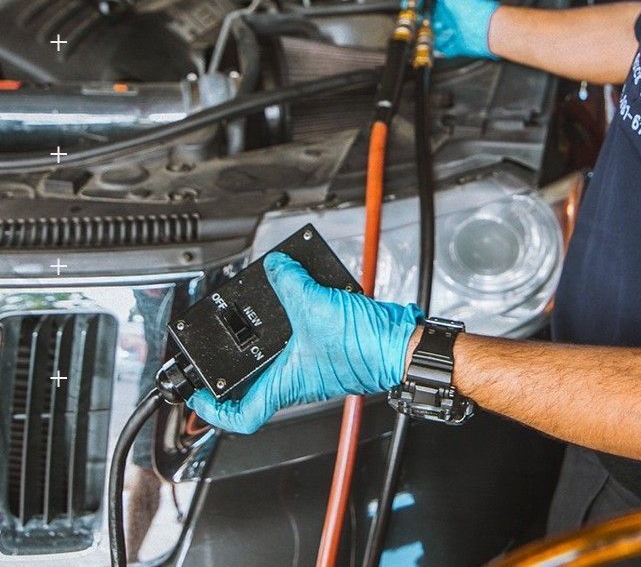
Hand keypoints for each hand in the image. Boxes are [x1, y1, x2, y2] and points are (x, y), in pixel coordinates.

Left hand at [187, 252, 422, 432]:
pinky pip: (305, 335)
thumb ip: (288, 282)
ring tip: (261, 308)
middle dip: (237, 360)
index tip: (197, 396)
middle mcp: (299, 378)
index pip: (240, 415)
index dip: (211, 410)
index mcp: (286, 382)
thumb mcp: (312, 305)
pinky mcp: (332, 348)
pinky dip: (299, 315)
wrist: (402, 344)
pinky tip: (302, 294)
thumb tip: (277, 267)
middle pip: (256, 380)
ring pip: (281, 354)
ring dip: (269, 333)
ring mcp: (316, 364)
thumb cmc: (364, 347)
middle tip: (221, 342)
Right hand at [421, 0, 499, 58]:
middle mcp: (455, 17)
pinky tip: (435, 47)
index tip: (416, 6)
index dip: (425, 4)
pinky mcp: (460, 45)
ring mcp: (457, 31)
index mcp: (452, 2)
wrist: (484, 28)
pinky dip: (441, 49)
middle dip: (427, 23)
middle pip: (436, 20)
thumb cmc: (471, 7)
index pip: (435, 3)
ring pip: (440, 35)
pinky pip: (447, 49)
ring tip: (426, 35)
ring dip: (432, 36)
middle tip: (420, 23)